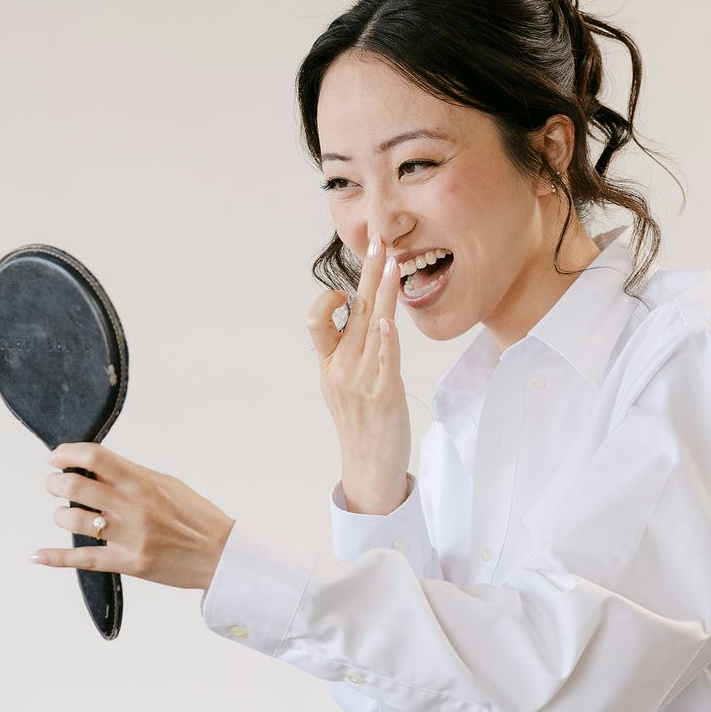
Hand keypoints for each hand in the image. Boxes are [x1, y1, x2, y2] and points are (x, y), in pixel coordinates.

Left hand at [31, 441, 234, 591]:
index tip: (57, 458)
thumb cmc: (195, 516)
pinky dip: (55, 558)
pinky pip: (82, 559)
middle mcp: (132, 506)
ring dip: (60, 515)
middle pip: (73, 486)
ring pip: (72, 519)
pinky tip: (37, 555)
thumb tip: (93, 468)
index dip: (67, 453)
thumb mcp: (166, 485)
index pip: (94, 457)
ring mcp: (129, 536)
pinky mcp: (128, 563)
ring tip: (66, 514)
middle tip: (55, 484)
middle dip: (54, 483)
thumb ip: (130, 476)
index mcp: (142, 481)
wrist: (221, 554)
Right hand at [306, 232, 410, 513]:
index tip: (349, 290)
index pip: (317, 322)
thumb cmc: (363, 425)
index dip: (330, 300)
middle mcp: (341, 368)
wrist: (369, 467)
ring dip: (382, 292)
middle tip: (379, 244)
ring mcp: (362, 380)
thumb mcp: (344, 387)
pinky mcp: (385, 393)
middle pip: (354, 311)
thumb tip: (365, 321)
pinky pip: (385, 361)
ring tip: (392, 264)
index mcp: (329, 365)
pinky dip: (388, 340)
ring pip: (372, 326)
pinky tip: (392, 322)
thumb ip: (349, 354)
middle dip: (367, 274)